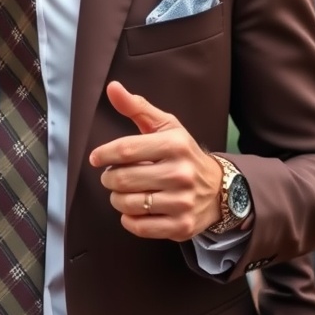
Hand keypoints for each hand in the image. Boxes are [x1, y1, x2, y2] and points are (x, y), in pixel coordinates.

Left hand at [89, 81, 221, 239]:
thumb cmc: (183, 153)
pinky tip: (135, 209)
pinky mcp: (181, 226)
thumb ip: (137, 107)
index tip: (96, 158)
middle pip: (123, 179)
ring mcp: (182, 202)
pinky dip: (129, 219)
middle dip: (110, 178)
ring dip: (117, 198)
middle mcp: (180, 173)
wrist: (218, 188)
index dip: (104, 154)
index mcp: (175, 145)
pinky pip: (139, 226)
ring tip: (124, 192)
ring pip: (128, 204)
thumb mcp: (166, 126)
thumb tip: (112, 87)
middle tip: (113, 176)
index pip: (126, 150)